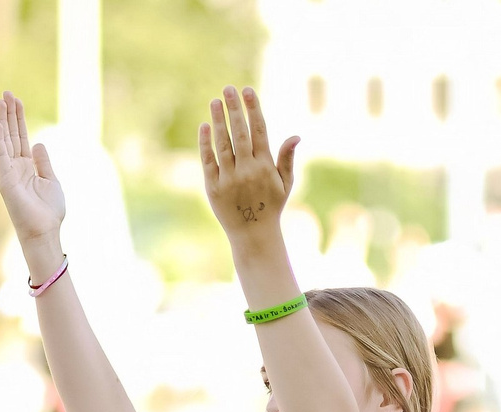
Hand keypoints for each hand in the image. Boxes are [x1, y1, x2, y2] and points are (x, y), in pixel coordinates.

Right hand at [0, 92, 65, 245]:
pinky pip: (1, 156)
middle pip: (11, 134)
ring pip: (4, 141)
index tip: (17, 100)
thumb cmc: (49, 212)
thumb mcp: (51, 180)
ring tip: (1, 100)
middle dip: (9, 114)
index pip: (21, 137)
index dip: (19, 119)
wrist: (44, 232)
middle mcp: (15, 167)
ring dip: (2, 120)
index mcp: (27, 167)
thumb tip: (38, 143)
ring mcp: (9, 173)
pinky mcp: (5, 180)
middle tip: (7, 93)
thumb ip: (43, 162)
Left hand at [200, 86, 297, 243]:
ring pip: (223, 144)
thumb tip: (295, 136)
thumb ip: (287, 159)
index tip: (247, 91)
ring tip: (215, 101)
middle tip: (228, 89)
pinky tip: (205, 126)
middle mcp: (247, 170)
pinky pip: (208, 161)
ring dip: (219, 121)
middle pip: (240, 133)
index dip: (253, 109)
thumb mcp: (285, 184)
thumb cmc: (271, 206)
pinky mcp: (213, 187)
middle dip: (234, 109)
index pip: (259, 131)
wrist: (253, 234)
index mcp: (266, 166)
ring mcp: (229, 179)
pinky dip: (206, 143)